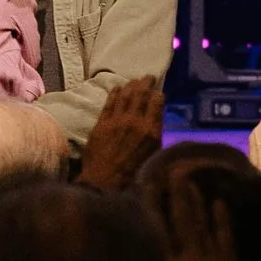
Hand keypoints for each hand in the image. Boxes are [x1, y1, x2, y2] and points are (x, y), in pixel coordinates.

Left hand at [77, 70, 164, 190]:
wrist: (105, 183)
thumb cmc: (133, 174)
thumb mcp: (153, 155)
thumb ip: (155, 135)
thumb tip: (156, 121)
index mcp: (151, 131)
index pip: (157, 101)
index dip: (158, 93)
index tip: (158, 91)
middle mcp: (135, 122)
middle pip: (141, 94)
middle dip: (145, 82)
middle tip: (148, 77)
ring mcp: (117, 121)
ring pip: (125, 94)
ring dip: (131, 85)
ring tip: (134, 80)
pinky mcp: (102, 123)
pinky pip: (109, 102)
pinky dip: (115, 92)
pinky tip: (117, 88)